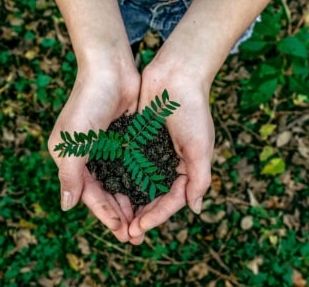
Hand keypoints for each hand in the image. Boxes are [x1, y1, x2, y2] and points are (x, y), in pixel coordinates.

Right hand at [48, 68, 140, 241]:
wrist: (111, 69)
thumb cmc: (88, 103)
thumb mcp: (73, 142)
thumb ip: (70, 175)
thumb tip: (67, 207)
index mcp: (71, 159)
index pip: (89, 195)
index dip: (105, 215)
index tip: (122, 233)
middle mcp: (88, 157)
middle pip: (105, 193)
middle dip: (120, 214)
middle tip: (136, 235)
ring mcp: (107, 148)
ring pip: (120, 183)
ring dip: (131, 202)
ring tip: (144, 221)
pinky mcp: (124, 140)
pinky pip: (131, 167)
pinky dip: (139, 182)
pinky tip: (151, 195)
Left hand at [128, 64, 214, 243]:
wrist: (176, 75)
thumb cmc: (192, 110)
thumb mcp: (200, 147)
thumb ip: (199, 179)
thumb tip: (195, 209)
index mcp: (187, 168)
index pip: (171, 200)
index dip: (157, 216)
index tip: (139, 228)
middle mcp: (169, 164)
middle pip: (153, 197)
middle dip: (141, 216)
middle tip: (126, 233)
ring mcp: (152, 153)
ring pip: (138, 185)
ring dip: (128, 202)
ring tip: (116, 220)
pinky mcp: (137, 141)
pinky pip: (127, 165)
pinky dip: (120, 179)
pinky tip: (108, 191)